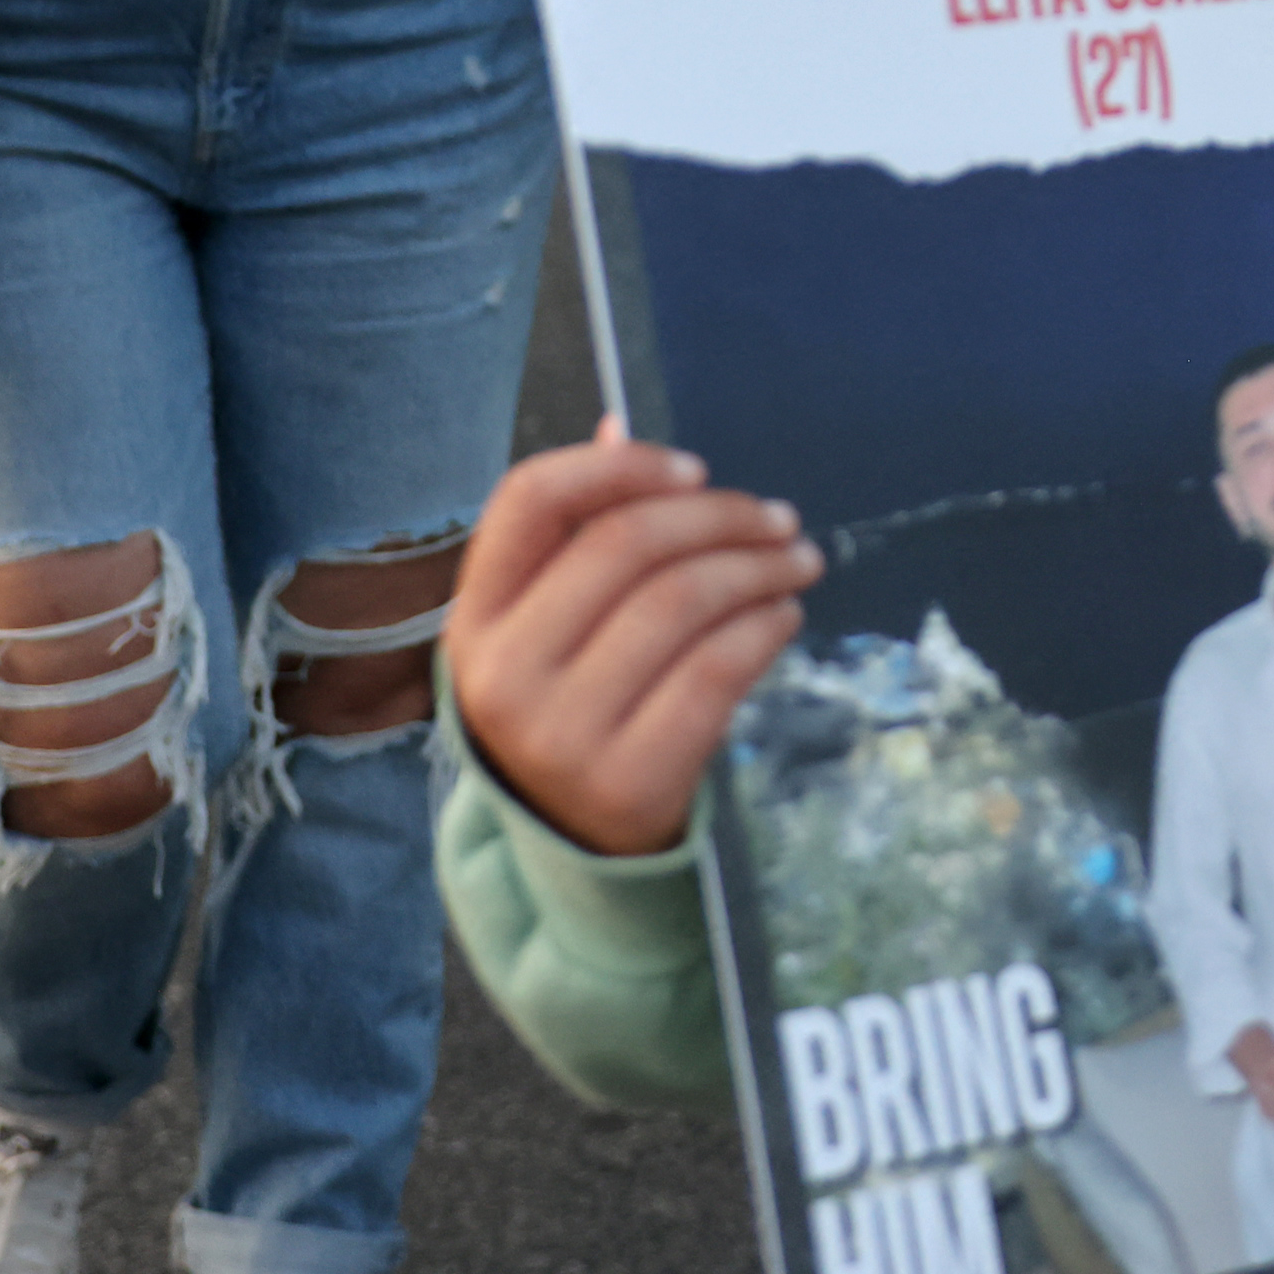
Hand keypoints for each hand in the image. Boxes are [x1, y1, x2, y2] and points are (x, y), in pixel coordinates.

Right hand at [445, 421, 827, 859]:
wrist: (573, 846)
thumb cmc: (573, 705)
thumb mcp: (550, 626)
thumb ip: (580, 533)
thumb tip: (619, 427)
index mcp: (476, 617)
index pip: (530, 499)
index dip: (621, 468)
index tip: (696, 469)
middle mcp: (504, 672)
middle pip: (625, 544)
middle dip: (721, 516)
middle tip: (781, 519)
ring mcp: (560, 733)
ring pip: (680, 603)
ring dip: (758, 567)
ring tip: (798, 560)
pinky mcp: (627, 779)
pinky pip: (715, 672)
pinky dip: (763, 629)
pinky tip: (783, 615)